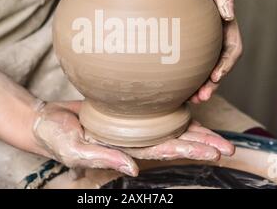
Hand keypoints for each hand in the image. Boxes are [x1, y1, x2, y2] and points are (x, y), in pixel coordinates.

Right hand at [32, 101, 234, 176]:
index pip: (164, 150)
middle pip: (175, 141)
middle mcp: (135, 139)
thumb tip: (132, 168)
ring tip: (218, 136)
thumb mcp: (75, 150)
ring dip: (194, 131)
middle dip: (202, 144)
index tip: (215, 152)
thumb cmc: (57, 137)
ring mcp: (133, 125)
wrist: (47, 120)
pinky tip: (188, 108)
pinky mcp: (127, 112)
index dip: (190, 150)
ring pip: (169, 127)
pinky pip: (155, 112)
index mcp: (126, 149)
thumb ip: (103, 158)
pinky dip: (173, 111)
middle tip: (229, 147)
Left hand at [187, 0, 242, 102]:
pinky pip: (184, 59)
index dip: (226, 64)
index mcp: (222, 17)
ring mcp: (195, 34)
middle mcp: (210, 29)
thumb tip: (229, 15)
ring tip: (191, 100)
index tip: (215, 78)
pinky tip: (175, 87)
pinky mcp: (178, 35)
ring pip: (201, 66)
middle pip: (217, 63)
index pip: (231, 46)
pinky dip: (184, 75)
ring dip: (200, 85)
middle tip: (200, 98)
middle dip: (213, 83)